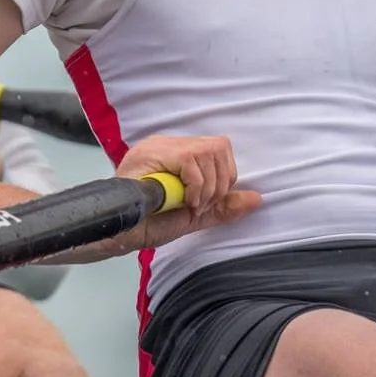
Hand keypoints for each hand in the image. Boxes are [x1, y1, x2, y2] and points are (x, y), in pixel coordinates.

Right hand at [59, 134, 261, 261]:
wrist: (118, 232)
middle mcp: (167, 143)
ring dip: (206, 187)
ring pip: (208, 151)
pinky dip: (196, 186)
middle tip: (199, 205)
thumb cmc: (148, 224)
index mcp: (175, 154)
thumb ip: (223, 206)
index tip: (205, 203)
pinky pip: (191, 160)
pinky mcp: (153, 153)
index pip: (218, 149)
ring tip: (188, 204)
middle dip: (219, 182)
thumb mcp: (194, 215)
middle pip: (219, 146)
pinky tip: (182, 201)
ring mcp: (158, 145)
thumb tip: (257, 198)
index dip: (223, 178)